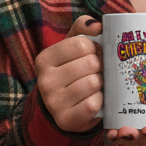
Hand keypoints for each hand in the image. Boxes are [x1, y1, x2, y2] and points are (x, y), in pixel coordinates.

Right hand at [34, 15, 103, 132]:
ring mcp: (53, 102)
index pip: (82, 44)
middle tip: (96, 72)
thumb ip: (83, 28)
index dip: (95, 48)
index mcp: (44, 59)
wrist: (65, 108)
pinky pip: (93, 104)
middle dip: (99, 67)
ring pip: (93, 83)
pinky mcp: (66, 119)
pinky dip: (100, 101)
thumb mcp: (72, 47)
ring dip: (101, 84)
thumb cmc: (72, 71)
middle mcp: (45, 81)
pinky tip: (94, 100)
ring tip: (94, 86)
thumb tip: (97, 25)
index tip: (93, 55)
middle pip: (90, 63)